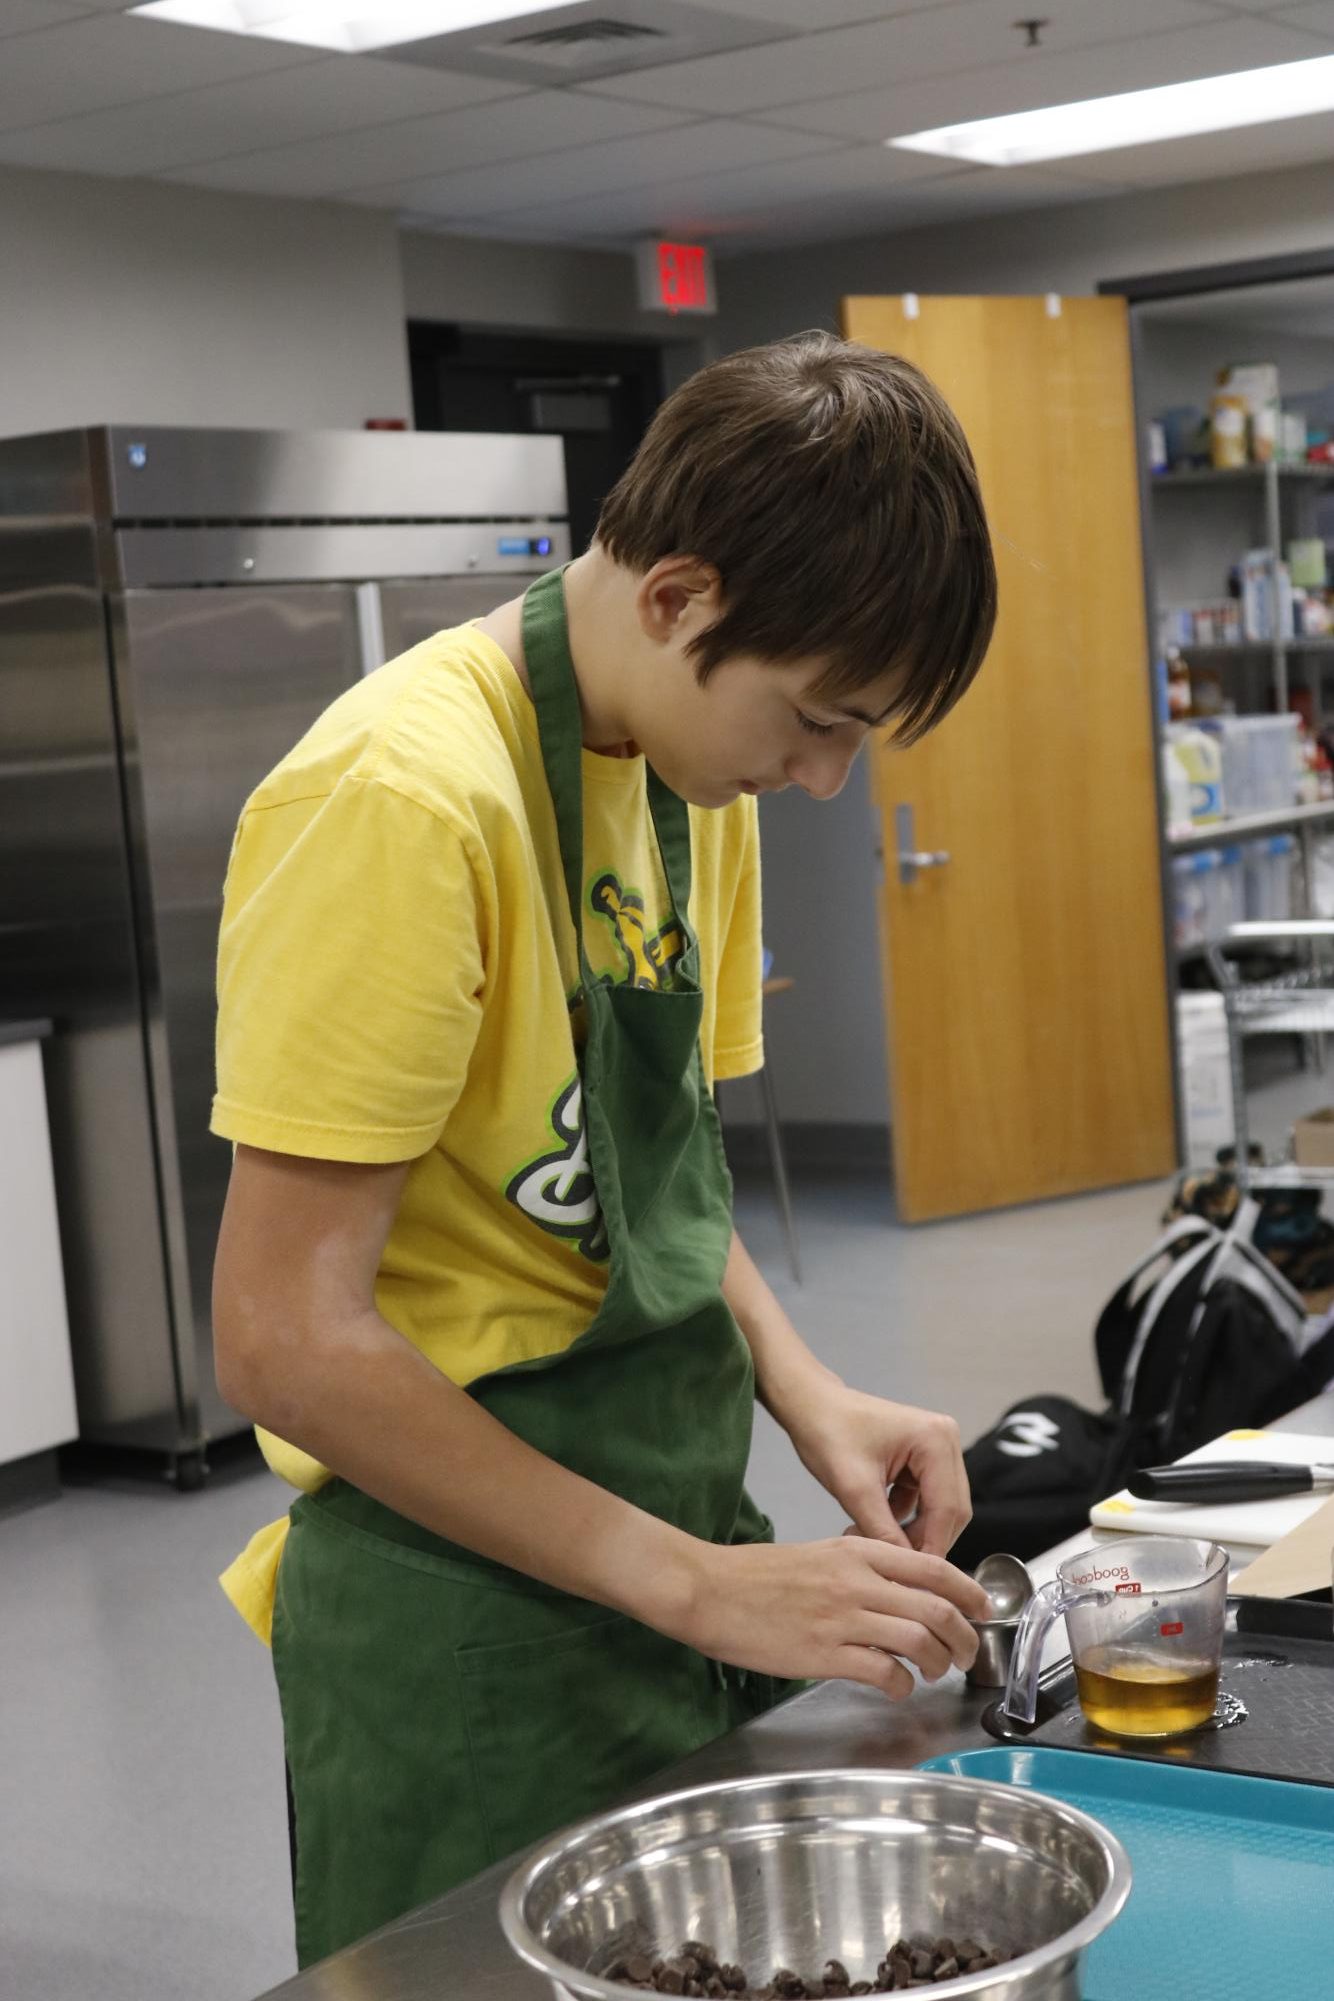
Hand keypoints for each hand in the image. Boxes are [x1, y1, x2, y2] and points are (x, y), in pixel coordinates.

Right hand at [676, 1537, 989, 1700]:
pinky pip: (884, 1672)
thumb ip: (862, 1568)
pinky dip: (901, 1684)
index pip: (933, 1568)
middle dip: (964, 1637)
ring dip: (938, 1662)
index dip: (968, 1592)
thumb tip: (901, 1591)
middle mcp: (857, 1581)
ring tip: (934, 1672)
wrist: (710, 1590)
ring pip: (919, 1640)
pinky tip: (896, 1687)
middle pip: (937, 1608)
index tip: (981, 1609)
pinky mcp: (824, 1654)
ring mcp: (842, 1618)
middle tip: (966, 1653)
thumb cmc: (758, 1575)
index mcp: (857, 1551)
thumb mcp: (820, 1555)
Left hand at [782, 1384, 971, 1557]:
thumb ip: (883, 1531)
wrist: (809, 1405)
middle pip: (950, 1511)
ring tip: (872, 1542)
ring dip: (912, 1533)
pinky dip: (904, 1519)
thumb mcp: (854, 1488)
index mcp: (935, 1440)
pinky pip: (925, 1501)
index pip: (947, 1509)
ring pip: (939, 1509)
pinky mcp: (923, 1459)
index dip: (932, 1548)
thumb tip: (906, 1573)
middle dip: (922, 1542)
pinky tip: (873, 1527)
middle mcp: (946, 1440)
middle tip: (889, 1566)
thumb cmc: (827, 1434)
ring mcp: (937, 1449)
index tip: (911, 1580)